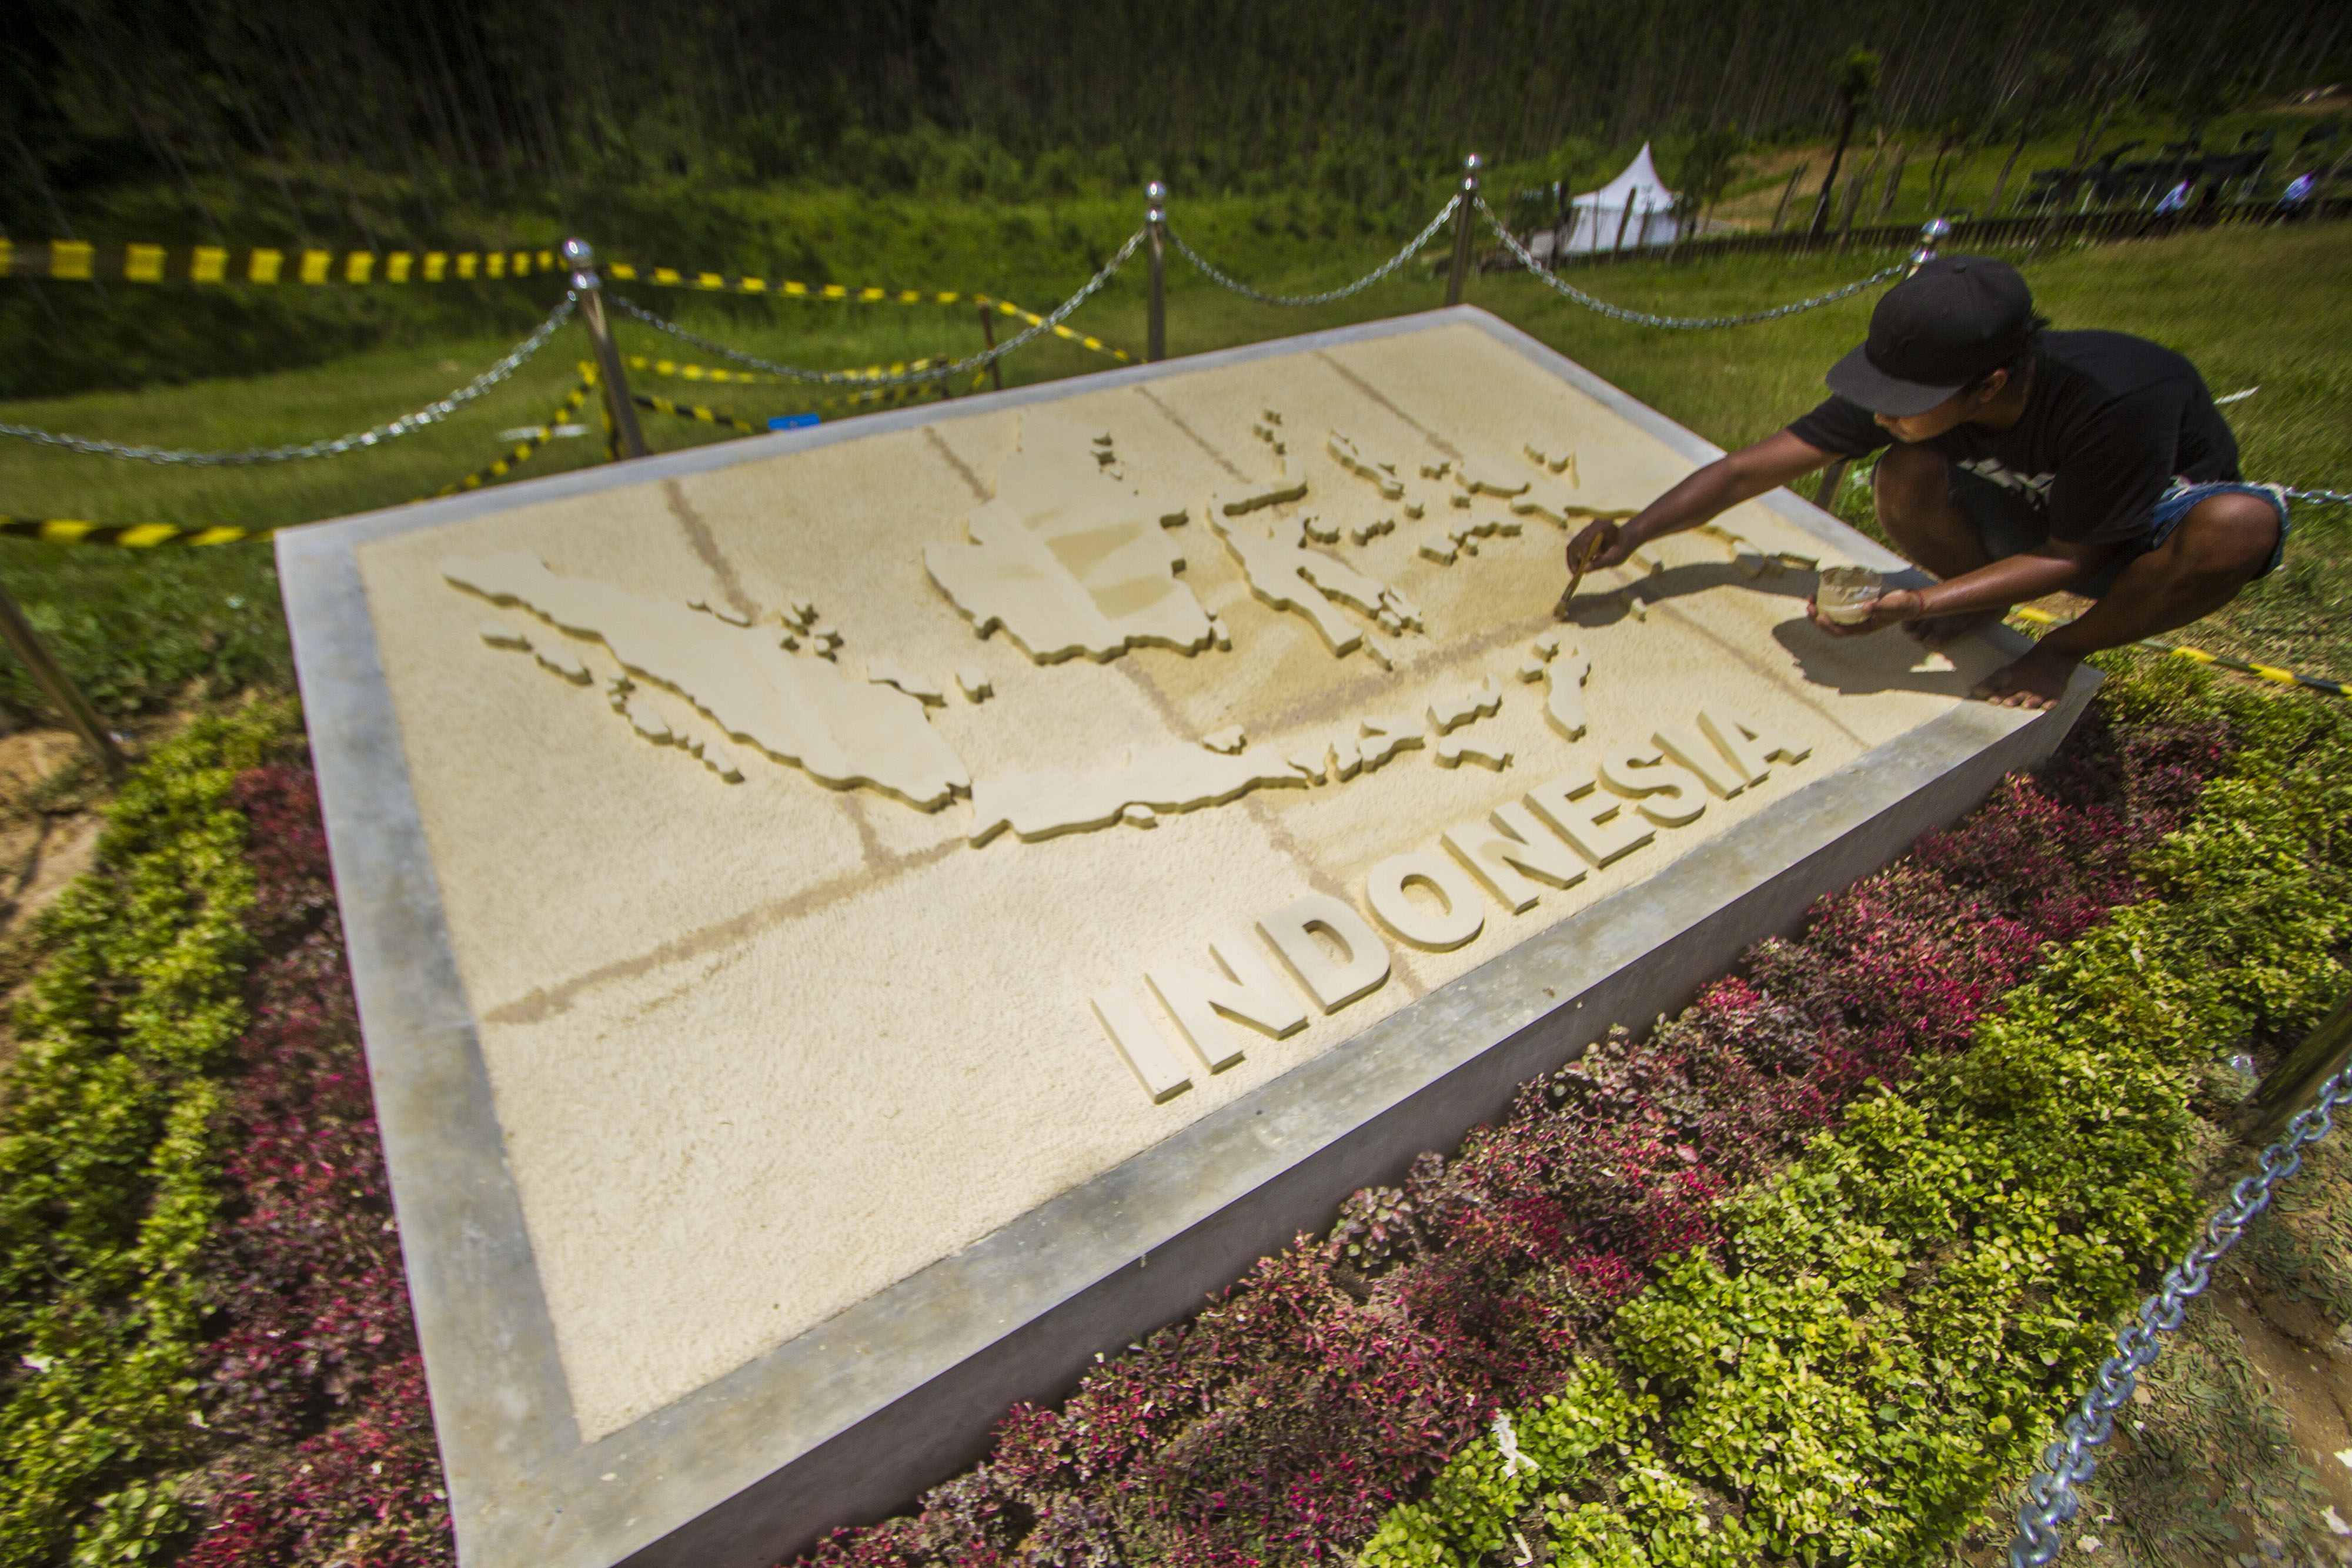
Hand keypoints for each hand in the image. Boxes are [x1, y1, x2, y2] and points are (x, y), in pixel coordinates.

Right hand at [1565, 519, 1635, 572]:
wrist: (1624, 539)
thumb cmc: (1622, 549)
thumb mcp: (1614, 558)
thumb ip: (1600, 563)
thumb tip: (1584, 570)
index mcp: (1605, 527)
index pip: (1588, 537)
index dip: (1582, 548)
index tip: (1580, 561)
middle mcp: (1593, 525)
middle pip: (1577, 541)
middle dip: (1574, 558)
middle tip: (1575, 572)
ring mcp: (1587, 529)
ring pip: (1573, 545)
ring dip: (1572, 559)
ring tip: (1575, 572)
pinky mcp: (1582, 535)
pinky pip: (1573, 547)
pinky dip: (1573, 558)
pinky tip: (1577, 567)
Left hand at [1806, 586, 1925, 636]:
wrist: (1909, 602)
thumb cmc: (1901, 606)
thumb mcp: (1891, 606)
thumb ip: (1880, 607)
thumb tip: (1866, 607)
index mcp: (1863, 629)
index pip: (1840, 632)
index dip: (1828, 626)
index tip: (1820, 616)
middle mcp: (1856, 625)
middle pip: (1831, 627)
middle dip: (1817, 618)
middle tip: (1809, 606)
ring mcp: (1855, 617)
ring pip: (1832, 618)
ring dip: (1819, 610)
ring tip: (1810, 600)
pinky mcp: (1855, 608)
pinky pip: (1837, 608)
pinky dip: (1828, 603)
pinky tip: (1821, 594)